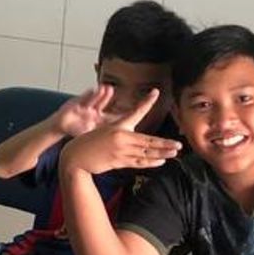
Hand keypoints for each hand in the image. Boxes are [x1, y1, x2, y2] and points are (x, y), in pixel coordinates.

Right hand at [60, 89, 179, 176]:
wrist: (75, 156)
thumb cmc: (89, 143)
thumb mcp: (104, 131)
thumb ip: (122, 134)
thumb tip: (138, 138)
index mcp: (118, 126)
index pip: (136, 112)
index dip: (147, 102)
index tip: (156, 92)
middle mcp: (122, 138)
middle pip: (148, 140)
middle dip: (164, 143)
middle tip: (178, 145)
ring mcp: (121, 151)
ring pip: (146, 153)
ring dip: (161, 154)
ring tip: (174, 153)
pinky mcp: (119, 162)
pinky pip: (138, 162)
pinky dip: (150, 162)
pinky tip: (160, 161)